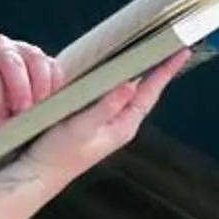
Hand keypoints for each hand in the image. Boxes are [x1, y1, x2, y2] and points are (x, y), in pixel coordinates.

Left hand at [0, 32, 66, 145]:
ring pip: (37, 60)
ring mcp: (23, 48)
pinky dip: (55, 84)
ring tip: (42, 110)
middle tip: (23, 114)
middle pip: (13, 63)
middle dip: (20, 89)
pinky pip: (53, 65)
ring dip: (42, 86)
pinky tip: (53, 103)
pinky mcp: (41, 55)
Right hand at [19, 54, 187, 184]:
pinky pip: (113, 94)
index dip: (166, 71)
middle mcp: (121, 123)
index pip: (151, 92)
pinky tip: (118, 70)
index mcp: (124, 126)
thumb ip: (105, 107)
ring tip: (152, 52)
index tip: (181, 51)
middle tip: (171, 45)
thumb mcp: (81, 128)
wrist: (37, 174)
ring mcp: (108, 122)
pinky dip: (119, 79)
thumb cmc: (57, 155)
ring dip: (141, 72)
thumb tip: (130, 85)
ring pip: (131, 91)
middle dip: (159, 68)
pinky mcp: (94, 120)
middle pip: (146, 89)